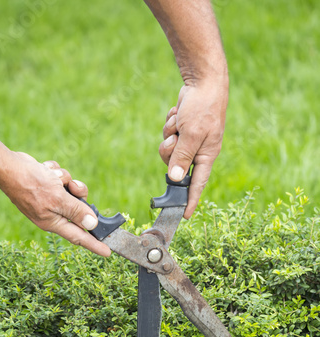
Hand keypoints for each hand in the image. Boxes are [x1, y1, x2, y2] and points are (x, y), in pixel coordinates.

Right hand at [0, 151, 110, 256]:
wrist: (8, 165)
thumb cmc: (30, 183)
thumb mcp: (57, 199)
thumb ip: (76, 212)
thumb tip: (92, 225)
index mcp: (53, 222)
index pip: (79, 237)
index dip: (94, 244)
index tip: (107, 252)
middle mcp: (53, 213)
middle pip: (79, 209)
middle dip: (79, 196)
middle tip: (73, 188)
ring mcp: (50, 200)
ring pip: (73, 191)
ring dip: (66, 180)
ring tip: (52, 176)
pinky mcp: (48, 187)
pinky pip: (63, 180)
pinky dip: (56, 173)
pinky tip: (45, 171)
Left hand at [159, 79, 227, 217]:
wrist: (203, 82)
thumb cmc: (203, 108)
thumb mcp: (191, 134)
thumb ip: (182, 157)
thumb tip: (173, 179)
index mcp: (206, 156)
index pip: (197, 184)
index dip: (191, 200)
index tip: (185, 216)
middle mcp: (198, 152)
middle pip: (174, 166)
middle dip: (170, 152)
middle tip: (175, 138)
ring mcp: (189, 141)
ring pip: (168, 151)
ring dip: (169, 135)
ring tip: (178, 122)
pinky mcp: (181, 132)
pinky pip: (168, 136)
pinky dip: (170, 125)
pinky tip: (178, 114)